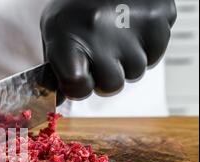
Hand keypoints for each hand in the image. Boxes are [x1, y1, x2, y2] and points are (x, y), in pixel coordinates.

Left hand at [41, 0, 176, 103]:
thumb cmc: (77, 6)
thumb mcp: (55, 33)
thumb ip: (57, 68)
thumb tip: (59, 100)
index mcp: (67, 38)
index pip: (77, 86)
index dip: (79, 88)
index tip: (78, 79)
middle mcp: (98, 33)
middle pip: (112, 85)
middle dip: (107, 75)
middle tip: (101, 54)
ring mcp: (130, 27)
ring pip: (136, 71)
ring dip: (127, 60)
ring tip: (116, 36)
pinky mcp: (158, 18)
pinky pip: (156, 54)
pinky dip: (147, 47)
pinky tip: (132, 29)